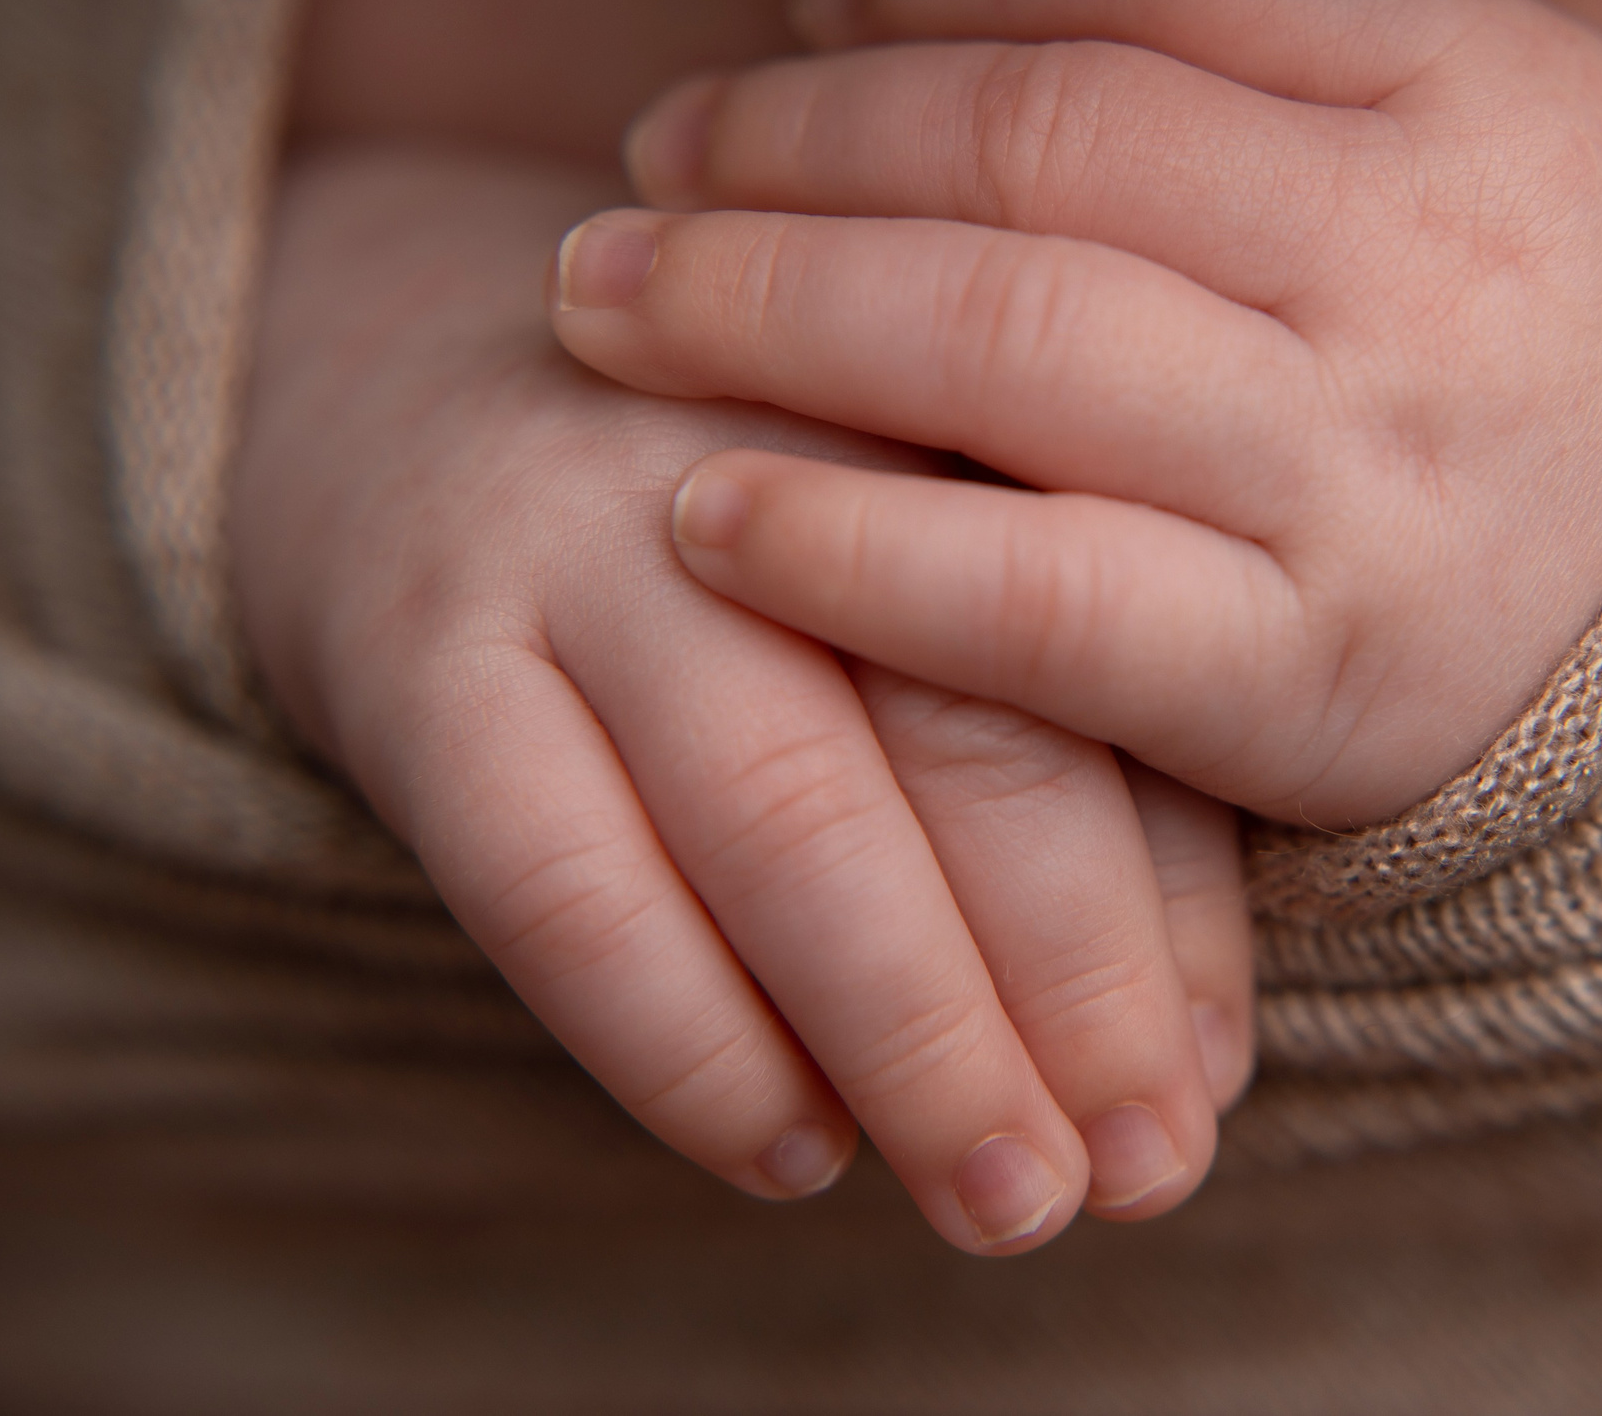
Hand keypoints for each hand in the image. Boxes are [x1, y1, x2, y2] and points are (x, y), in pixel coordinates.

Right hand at [230, 144, 1250, 1252]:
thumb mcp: (913, 572)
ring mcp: (586, 533)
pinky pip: (562, 880)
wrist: (394, 402)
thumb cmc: (739, 539)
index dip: (1174, 901)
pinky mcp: (421, 648)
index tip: (1207, 1090)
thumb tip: (1196, 1067)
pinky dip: (685, 1040)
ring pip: (783, 809)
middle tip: (1143, 1177)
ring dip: (914, 1034)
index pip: (1100, 671)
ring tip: (1001, 1199)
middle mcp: (786, 442)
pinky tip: (783, 1149)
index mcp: (948, 407)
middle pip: (965, 731)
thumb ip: (1065, 752)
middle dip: (1072, 986)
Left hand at [548, 0, 1601, 827]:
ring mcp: (1372, 473)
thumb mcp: (1497, 127)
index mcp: (1488, 85)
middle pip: (1043, 133)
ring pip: (1008, 336)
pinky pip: (1037, 595)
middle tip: (647, 149)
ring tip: (606, 299)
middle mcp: (1436, 260)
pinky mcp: (1309, 679)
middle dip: (793, 129)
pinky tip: (702, 512)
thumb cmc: (1554, 359)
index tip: (803, 10)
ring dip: (759, 305)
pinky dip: (846, 543)